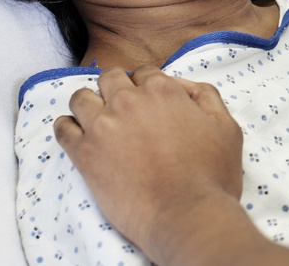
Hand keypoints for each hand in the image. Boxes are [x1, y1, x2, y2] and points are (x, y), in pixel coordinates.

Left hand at [54, 66, 243, 260]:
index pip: (143, 73)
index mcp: (162, 90)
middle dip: (115, 89)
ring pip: (80, 98)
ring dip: (88, 104)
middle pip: (109, 78)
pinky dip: (67, 127)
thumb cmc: (212, 176)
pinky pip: (62, 128)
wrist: (188, 216)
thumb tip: (184, 86)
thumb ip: (206, 97)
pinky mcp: (84, 154)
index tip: (146, 103)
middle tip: (123, 110)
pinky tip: (78, 136)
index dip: (145, 86)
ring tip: (98, 121)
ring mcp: (102, 126)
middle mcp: (128, 101)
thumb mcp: (226, 127)